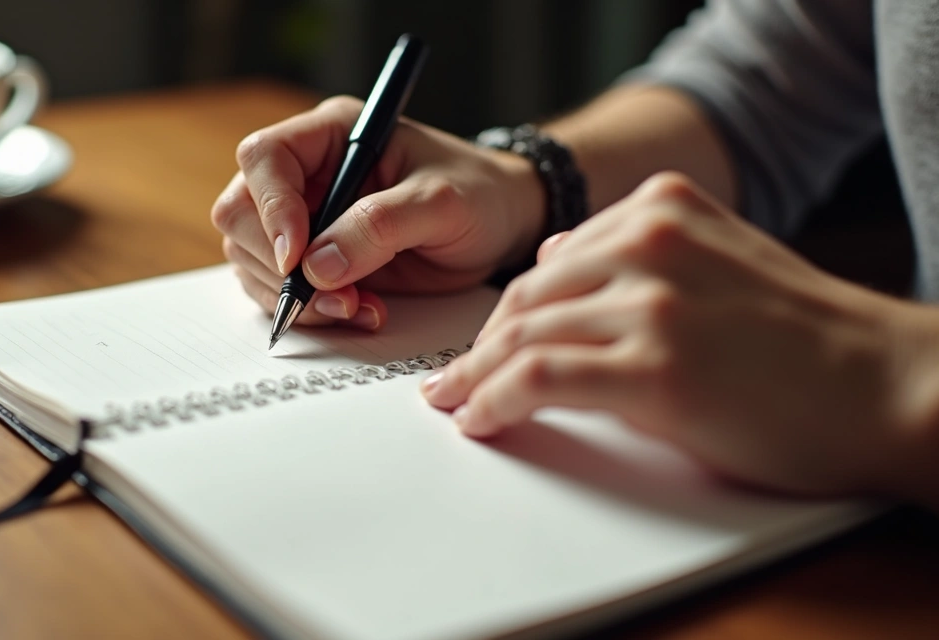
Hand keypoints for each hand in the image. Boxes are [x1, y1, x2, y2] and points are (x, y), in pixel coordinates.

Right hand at [211, 96, 543, 329]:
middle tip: (336, 298)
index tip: (298, 258)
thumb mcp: (442, 202)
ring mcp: (304, 219)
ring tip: (361, 308)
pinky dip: (312, 312)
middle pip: (240, 214)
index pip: (264, 159)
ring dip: (297, 297)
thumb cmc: (480, 194)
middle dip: (279, 265)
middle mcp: (306, 174)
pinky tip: (362, 312)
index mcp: (332, 135)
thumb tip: (318, 266)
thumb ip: (380, 227)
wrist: (502, 227)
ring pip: (253, 260)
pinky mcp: (312, 262)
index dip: (270, 208)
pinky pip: (280, 291)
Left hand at [422, 172, 938, 499]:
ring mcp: (651, 302)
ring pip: (521, 336)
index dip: (503, 313)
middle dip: (479, 348)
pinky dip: (494, 400)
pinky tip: (481, 420)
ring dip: (473, 378)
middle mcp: (649, 241)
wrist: (886, 386)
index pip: (548, 262)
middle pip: (523, 298)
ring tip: (454, 406)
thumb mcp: (720, 263)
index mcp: (662, 208)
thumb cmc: (809, 341)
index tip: (480, 344)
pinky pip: (538, 380)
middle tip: (452, 383)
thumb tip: (558, 262)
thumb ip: (641, 255)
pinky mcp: (654, 367)